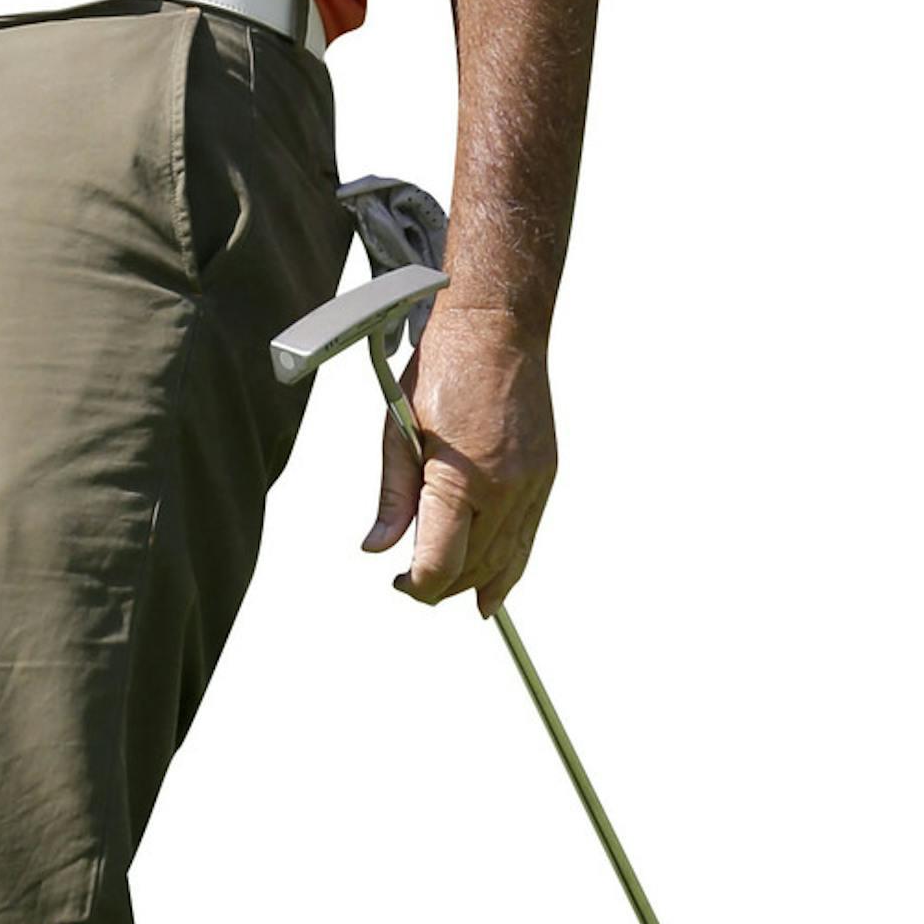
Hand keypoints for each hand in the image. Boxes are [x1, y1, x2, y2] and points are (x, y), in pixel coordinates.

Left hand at [359, 305, 558, 620]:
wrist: (497, 330)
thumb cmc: (445, 370)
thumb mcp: (398, 431)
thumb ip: (392, 497)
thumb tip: (377, 547)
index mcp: (459, 479)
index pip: (441, 564)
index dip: (416, 586)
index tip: (399, 580)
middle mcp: (503, 489)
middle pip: (474, 569)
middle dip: (441, 586)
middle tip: (412, 583)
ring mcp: (531, 485)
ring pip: (507, 561)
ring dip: (476, 584)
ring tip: (450, 593)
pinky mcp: (545, 476)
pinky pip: (529, 538)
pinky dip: (510, 568)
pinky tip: (495, 590)